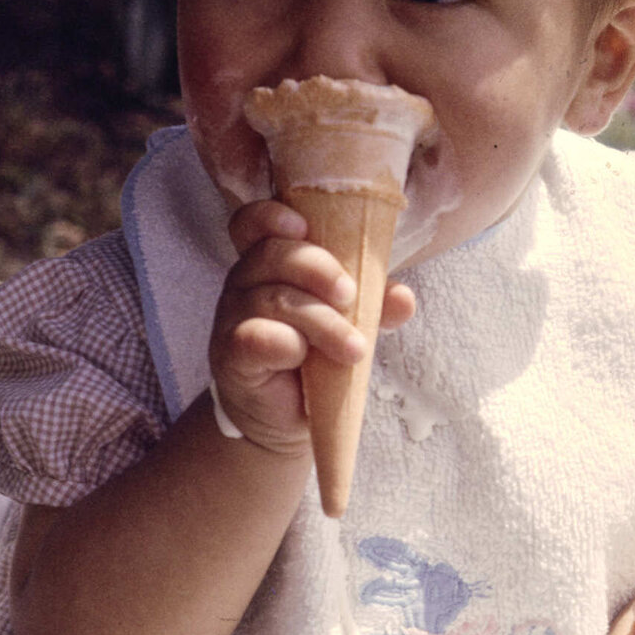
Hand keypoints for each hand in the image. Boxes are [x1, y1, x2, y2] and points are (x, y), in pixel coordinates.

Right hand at [209, 199, 414, 453]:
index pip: (254, 223)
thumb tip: (403, 298)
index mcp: (270, 262)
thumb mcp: (350, 324)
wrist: (288, 418)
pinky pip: (256, 337)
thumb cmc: (314, 357)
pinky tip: (303, 359)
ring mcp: (233, 317)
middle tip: (351, 296)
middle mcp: (245, 282)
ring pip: (274, 299)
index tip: (302, 226)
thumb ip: (374, 305)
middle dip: (318, 269)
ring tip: (354, 349)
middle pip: (271, 254)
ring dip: (322, 322)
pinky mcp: (231, 354)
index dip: (271, 216)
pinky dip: (287, 344)